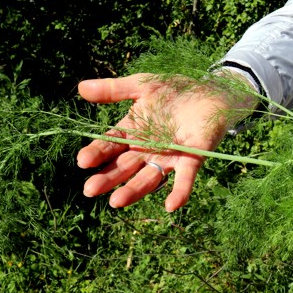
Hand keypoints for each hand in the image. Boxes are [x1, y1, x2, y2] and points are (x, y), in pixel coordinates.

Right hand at [76, 72, 253, 210]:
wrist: (213, 91)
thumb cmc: (176, 91)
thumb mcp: (143, 86)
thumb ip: (114, 89)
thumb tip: (79, 88)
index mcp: (134, 132)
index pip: (111, 146)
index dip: (97, 153)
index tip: (83, 161)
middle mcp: (149, 149)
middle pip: (125, 167)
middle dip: (108, 178)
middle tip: (90, 190)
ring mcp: (170, 157)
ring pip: (149, 177)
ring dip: (134, 190)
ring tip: (116, 202)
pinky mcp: (193, 159)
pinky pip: (185, 179)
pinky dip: (179, 192)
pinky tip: (171, 206)